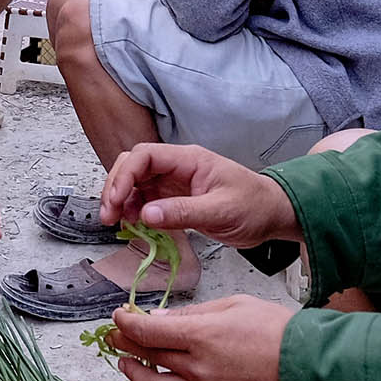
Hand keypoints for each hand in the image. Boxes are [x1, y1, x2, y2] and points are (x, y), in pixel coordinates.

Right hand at [99, 143, 299, 247]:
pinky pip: (146, 200)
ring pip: (136, 183)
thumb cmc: (255, 206)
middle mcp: (178, 168)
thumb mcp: (220, 211)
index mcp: (190, 160)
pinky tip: (134, 224)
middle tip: (109, 214)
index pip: (145, 156)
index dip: (124, 176)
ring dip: (122, 200)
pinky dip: (134, 211)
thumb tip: (147, 214)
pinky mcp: (176, 199)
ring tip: (117, 221)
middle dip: (116, 187)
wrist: (272, 215)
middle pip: (133, 166)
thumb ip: (183, 213)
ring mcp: (175, 183)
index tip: (116, 201)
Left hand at [106, 296, 294, 380]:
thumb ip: (195, 314)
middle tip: (116, 338)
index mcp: (202, 337)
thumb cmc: (282, 333)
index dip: (126, 323)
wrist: (313, 370)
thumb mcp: (236, 306)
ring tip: (129, 366)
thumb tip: (162, 318)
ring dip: (137, 376)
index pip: (148, 331)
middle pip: (149, 358)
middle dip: (126, 345)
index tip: (119, 317)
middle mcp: (198, 370)